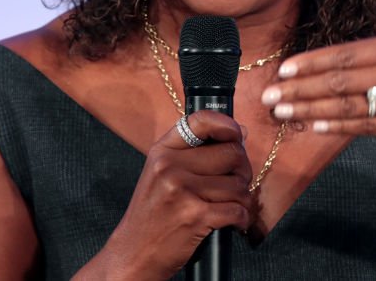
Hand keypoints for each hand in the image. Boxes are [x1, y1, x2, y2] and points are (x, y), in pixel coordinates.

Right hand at [88, 111, 252, 278]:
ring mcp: (182, 191)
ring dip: (243, 199)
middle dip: (242, 170)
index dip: (227, 125)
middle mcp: (170, 166)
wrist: (132, 254)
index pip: (201, 121)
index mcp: (163, 152)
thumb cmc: (152, 214)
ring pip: (238, 185)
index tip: (237, 135)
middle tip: (237, 184)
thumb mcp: (161, 174)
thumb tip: (242, 133)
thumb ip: (195, 152)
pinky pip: (237, 210)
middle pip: (231, 153)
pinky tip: (234, 223)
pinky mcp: (195, 216)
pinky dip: (242, 219)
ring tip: (231, 207)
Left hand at [260, 0, 375, 135]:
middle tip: (269, 94)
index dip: (315, 63)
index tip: (285, 68)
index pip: (347, 55)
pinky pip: (364, 127)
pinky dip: (337, 127)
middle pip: (340, 83)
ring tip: (281, 112)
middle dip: (302, 90)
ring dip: (311, 111)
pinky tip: (312, 126)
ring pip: (347, 108)